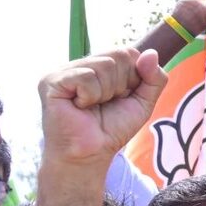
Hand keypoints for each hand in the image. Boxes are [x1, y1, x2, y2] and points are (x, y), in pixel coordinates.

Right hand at [39, 48, 169, 168]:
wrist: (91, 153)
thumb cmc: (113, 128)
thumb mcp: (144, 101)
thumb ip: (154, 78)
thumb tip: (151, 53)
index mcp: (99, 65)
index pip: (128, 52)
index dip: (134, 77)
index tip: (121, 96)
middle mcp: (81, 64)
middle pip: (118, 55)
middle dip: (121, 85)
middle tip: (105, 103)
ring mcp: (63, 71)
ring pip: (104, 65)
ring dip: (106, 93)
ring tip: (91, 106)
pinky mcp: (51, 81)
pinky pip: (86, 77)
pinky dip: (91, 96)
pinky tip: (79, 106)